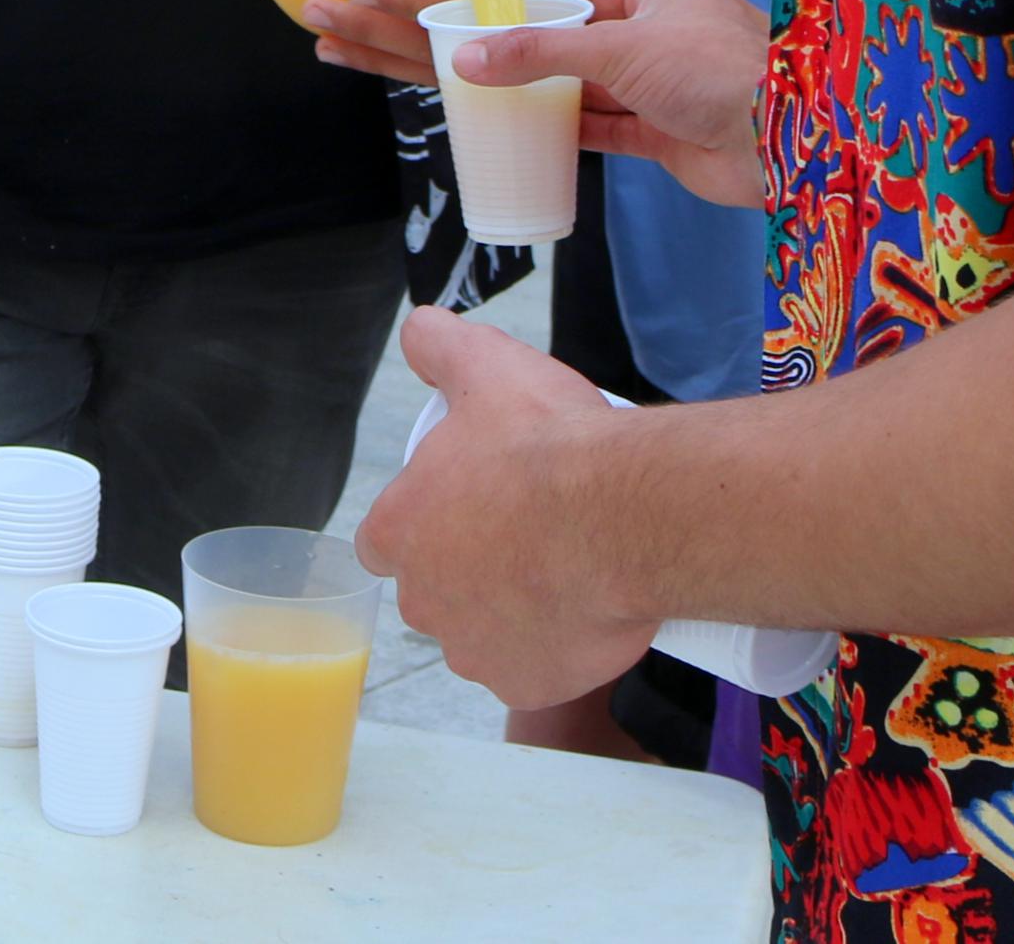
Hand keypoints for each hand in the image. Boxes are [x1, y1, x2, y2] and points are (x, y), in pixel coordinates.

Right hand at [311, 0, 769, 211]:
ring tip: (354, 60)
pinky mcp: (630, 130)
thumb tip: (464, 61)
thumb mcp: (631, 39)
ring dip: (435, 73)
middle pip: (486, 29)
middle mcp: (606, 26)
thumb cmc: (731, 64)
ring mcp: (612, 80)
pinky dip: (505, 124)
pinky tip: (452, 119)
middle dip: (401, 28)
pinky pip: (554, 124)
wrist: (805, 138)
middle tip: (324, 18)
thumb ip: (544, 50)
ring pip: (507, 77)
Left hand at [353, 309, 652, 710]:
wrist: (628, 515)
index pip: (386, 539)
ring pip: (482, 634)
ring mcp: (474, 649)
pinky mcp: (526, 684)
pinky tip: (582, 613)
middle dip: (469, 570)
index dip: (426, 522)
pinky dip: (552, 651)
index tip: (471, 507)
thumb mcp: (487, 365)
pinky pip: (531, 672)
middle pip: (434, 591)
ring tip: (561, 571)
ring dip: (510, 612)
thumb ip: (439, 343)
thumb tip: (421, 329)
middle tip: (526, 535)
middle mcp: (424, 600)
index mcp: (400, 531)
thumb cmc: (551, 445)